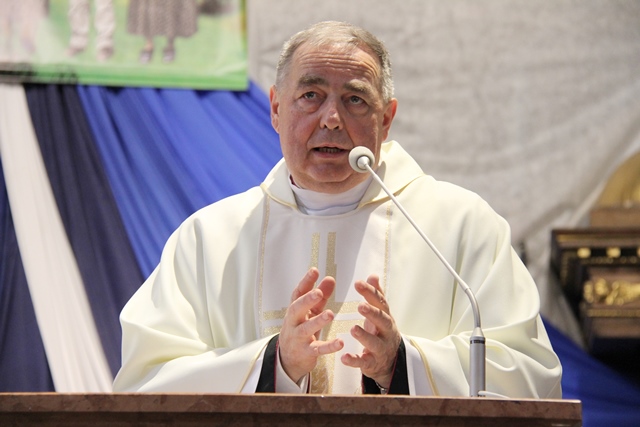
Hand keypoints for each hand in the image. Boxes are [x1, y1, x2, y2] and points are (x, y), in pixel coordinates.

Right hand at [278, 268, 343, 382]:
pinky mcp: (306, 352)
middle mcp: (293, 322)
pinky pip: (318, 349)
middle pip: (297, 309)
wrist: (289, 358)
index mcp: (295, 310)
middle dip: (307, 300)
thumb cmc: (302, 329)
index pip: (298, 293)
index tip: (314, 270)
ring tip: (330, 314)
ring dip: (318, 321)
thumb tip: (330, 278)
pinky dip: (329, 346)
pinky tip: (340, 342)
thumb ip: (321, 296)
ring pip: (306, 329)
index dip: (306, 282)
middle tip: (318, 293)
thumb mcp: (310, 312)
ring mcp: (298, 338)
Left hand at [340, 275, 400, 388]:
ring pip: (374, 343)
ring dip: (364, 336)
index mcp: (386, 317)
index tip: (358, 283)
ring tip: (353, 329)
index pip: (380, 302)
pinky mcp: (372, 363)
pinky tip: (344, 357)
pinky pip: (364, 362)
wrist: (391, 361)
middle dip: (372, 313)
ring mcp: (380, 348)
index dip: (370, 292)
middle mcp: (386, 332)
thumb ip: (376, 296)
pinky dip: (354, 360)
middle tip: (359, 305)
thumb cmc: (381, 331)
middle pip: (382, 321)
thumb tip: (373, 275)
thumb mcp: (381, 313)